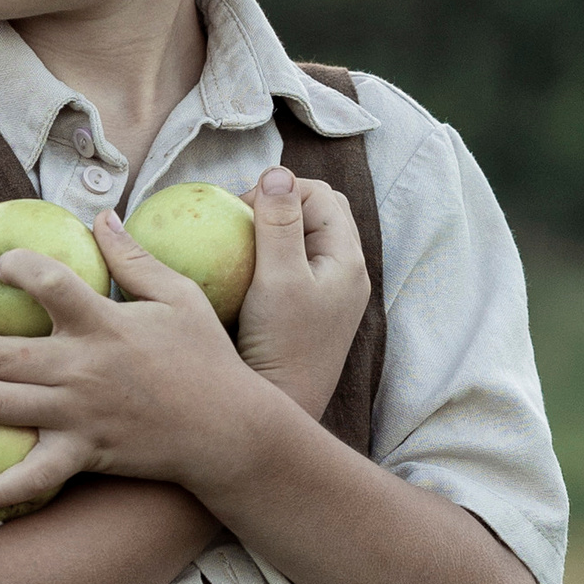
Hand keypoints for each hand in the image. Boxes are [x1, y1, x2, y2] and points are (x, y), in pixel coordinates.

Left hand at [0, 213, 284, 514]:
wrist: (228, 430)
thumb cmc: (206, 358)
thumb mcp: (180, 296)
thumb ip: (135, 259)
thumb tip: (101, 220)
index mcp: (104, 324)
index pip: (46, 282)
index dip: (15, 266)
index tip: (2, 264)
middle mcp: (81, 369)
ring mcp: (77, 416)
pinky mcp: (83, 454)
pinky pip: (31, 477)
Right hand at [234, 166, 369, 421]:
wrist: (283, 410)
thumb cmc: (281, 346)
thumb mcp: (278, 279)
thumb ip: (278, 224)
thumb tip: (277, 172)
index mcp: (347, 259)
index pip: (318, 194)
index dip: (279, 191)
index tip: (240, 215)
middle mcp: (344, 274)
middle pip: (316, 212)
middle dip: (277, 205)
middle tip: (238, 224)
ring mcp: (328, 294)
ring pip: (303, 240)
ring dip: (271, 232)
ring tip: (236, 245)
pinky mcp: (308, 313)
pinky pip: (291, 269)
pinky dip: (267, 259)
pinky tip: (238, 273)